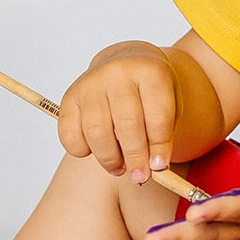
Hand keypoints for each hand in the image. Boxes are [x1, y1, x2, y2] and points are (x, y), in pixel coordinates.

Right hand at [56, 42, 181, 183]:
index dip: (160, 146)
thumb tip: (151, 170)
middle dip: (135, 158)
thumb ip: (162, 137)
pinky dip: (82, 151)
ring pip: (97, 132)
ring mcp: (91, 83)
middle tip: (140, 176)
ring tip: (120, 167)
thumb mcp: (169, 106)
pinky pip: (70, 135)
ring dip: (110, 158)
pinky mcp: (69, 96)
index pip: (157, 115)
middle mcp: (118, 73)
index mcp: (150, 72)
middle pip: (127, 124)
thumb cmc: (150, 93)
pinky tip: (96, 150)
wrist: (128, 63)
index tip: (160, 166)